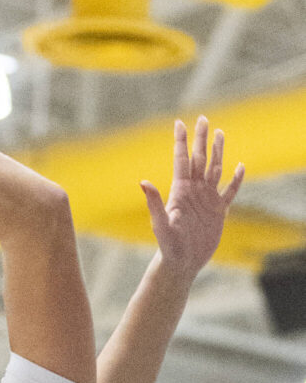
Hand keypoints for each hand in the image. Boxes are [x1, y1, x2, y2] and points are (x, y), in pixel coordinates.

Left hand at [140, 116, 244, 279]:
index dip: (180, 142)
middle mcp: (193, 191)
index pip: (181, 160)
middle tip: (203, 118)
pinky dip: (236, 180)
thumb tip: (143, 182)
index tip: (179, 123)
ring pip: (214, 169)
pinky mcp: (218, 211)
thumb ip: (154, 202)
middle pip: (199, 159)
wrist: (182, 263)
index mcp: (180, 191)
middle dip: (201, 139)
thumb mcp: (161, 224)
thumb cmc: (168, 246)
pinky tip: (240, 167)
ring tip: (220, 132)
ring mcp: (206, 200)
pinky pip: (229, 192)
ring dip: (217, 152)